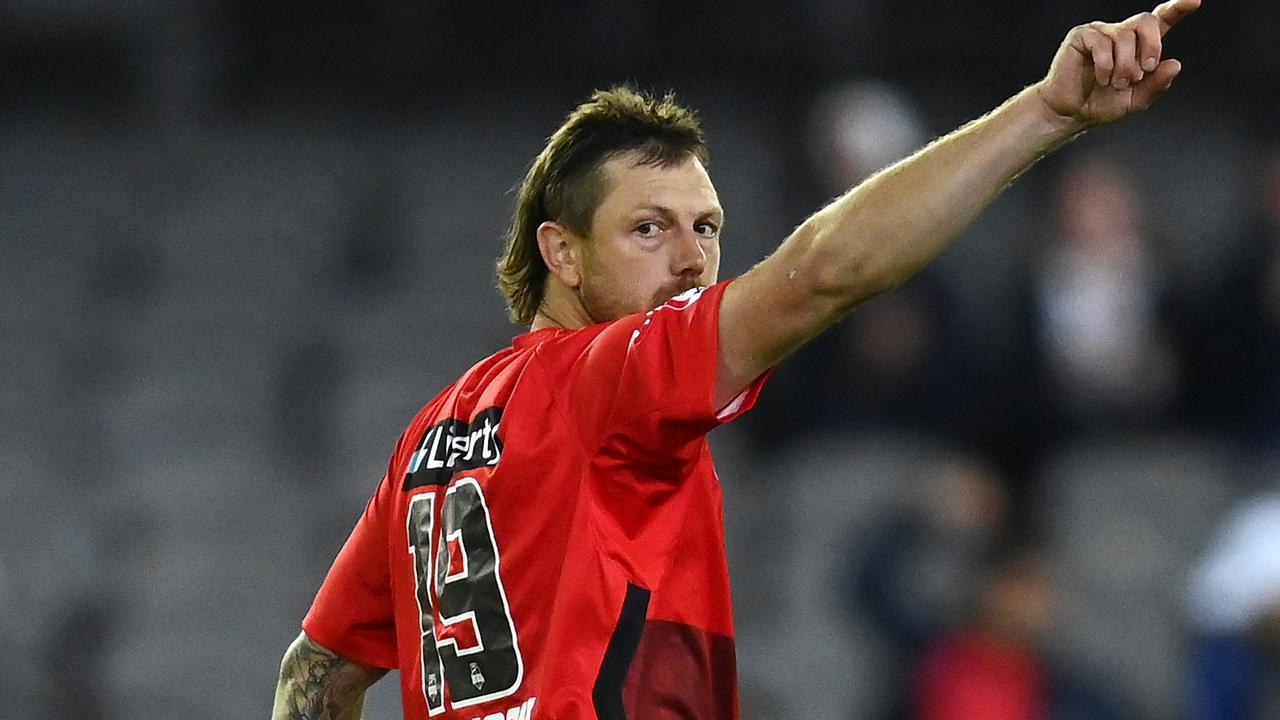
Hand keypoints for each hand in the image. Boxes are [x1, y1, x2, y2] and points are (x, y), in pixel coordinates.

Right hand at [1036, 0, 1199, 125]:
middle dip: (1151, 47)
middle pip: (1146, 20)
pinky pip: (1101, 42)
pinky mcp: (1081, 37)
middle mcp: (1121, 33)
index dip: (1177, 8)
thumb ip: (1157, 85)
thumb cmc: (1101, 103)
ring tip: (1115, 83)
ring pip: (1124, 36)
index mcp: (1139, 45)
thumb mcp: (1136, 100)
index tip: (1194, 1)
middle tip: (1143, 71)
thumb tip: (1175, 64)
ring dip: (1124, 65)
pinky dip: (1105, 65)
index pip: (1162, 20)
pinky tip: (1101, 78)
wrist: (1070, 113)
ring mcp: (1100, 32)